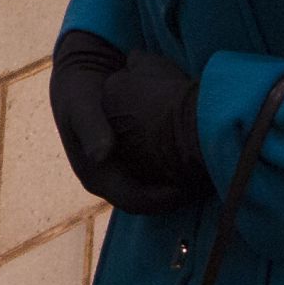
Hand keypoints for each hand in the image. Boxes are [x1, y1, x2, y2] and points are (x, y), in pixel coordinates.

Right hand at [49, 33, 206, 215]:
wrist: (78, 82)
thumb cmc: (80, 93)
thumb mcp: (82, 106)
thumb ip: (91, 127)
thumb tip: (101, 155)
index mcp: (95, 177)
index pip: (133, 201)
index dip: (160, 200)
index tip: (185, 188)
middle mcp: (109, 183)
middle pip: (148, 203)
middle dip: (176, 196)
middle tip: (205, 183)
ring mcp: (121, 175)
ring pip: (155, 192)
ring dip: (179, 187)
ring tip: (205, 174)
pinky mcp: (133, 165)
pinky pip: (158, 178)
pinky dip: (176, 172)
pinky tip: (195, 158)